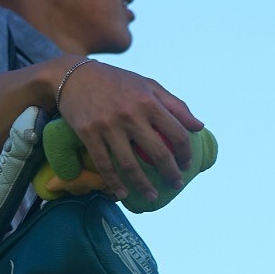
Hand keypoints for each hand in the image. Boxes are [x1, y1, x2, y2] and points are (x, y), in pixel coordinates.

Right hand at [54, 59, 203, 201]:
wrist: (75, 76)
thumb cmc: (117, 82)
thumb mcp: (148, 85)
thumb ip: (175, 105)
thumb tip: (199, 127)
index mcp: (148, 101)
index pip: (176, 133)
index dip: (186, 153)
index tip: (187, 164)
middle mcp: (130, 114)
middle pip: (157, 153)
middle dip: (171, 173)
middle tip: (176, 184)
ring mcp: (108, 125)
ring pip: (130, 164)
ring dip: (143, 185)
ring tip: (152, 197)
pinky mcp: (88, 134)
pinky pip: (104, 164)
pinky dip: (114, 182)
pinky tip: (123, 193)